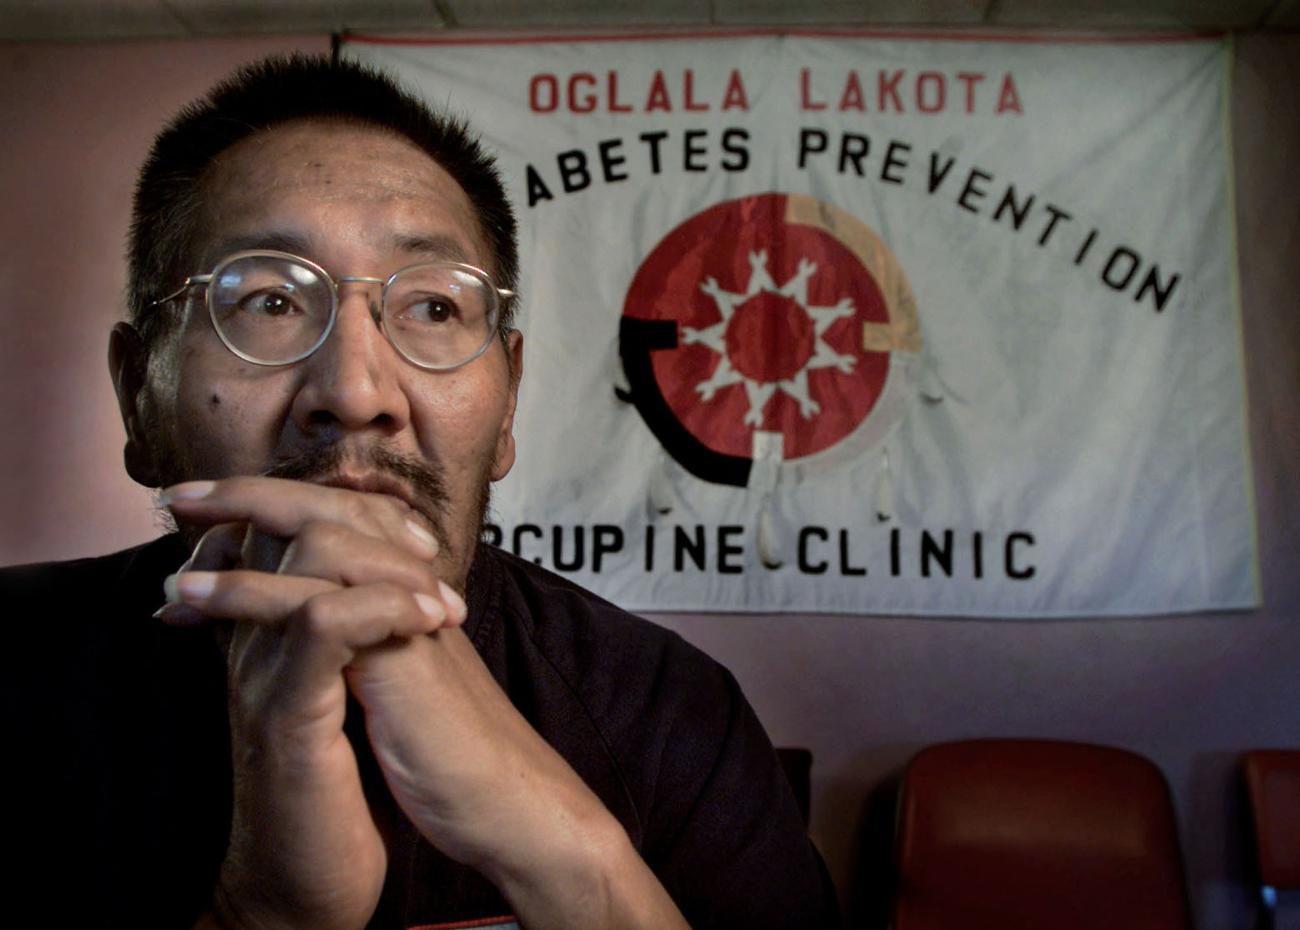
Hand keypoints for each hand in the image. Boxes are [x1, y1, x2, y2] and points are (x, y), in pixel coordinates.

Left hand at [163, 477, 687, 929]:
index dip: (275, 509)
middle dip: (248, 490)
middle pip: (327, 505)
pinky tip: (192, 599)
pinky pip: (315, 602)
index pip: (340, 520)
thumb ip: (355, 642)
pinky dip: (244, 592)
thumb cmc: (448, 752)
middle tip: (179, 492)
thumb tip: (300, 625)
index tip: (207, 519)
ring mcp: (403, 614)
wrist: (503, 802)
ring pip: (318, 537)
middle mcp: (405, 590)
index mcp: (403, 592)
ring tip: (172, 526)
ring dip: (237, 524)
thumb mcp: (391, 685)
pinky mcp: (397, 653)